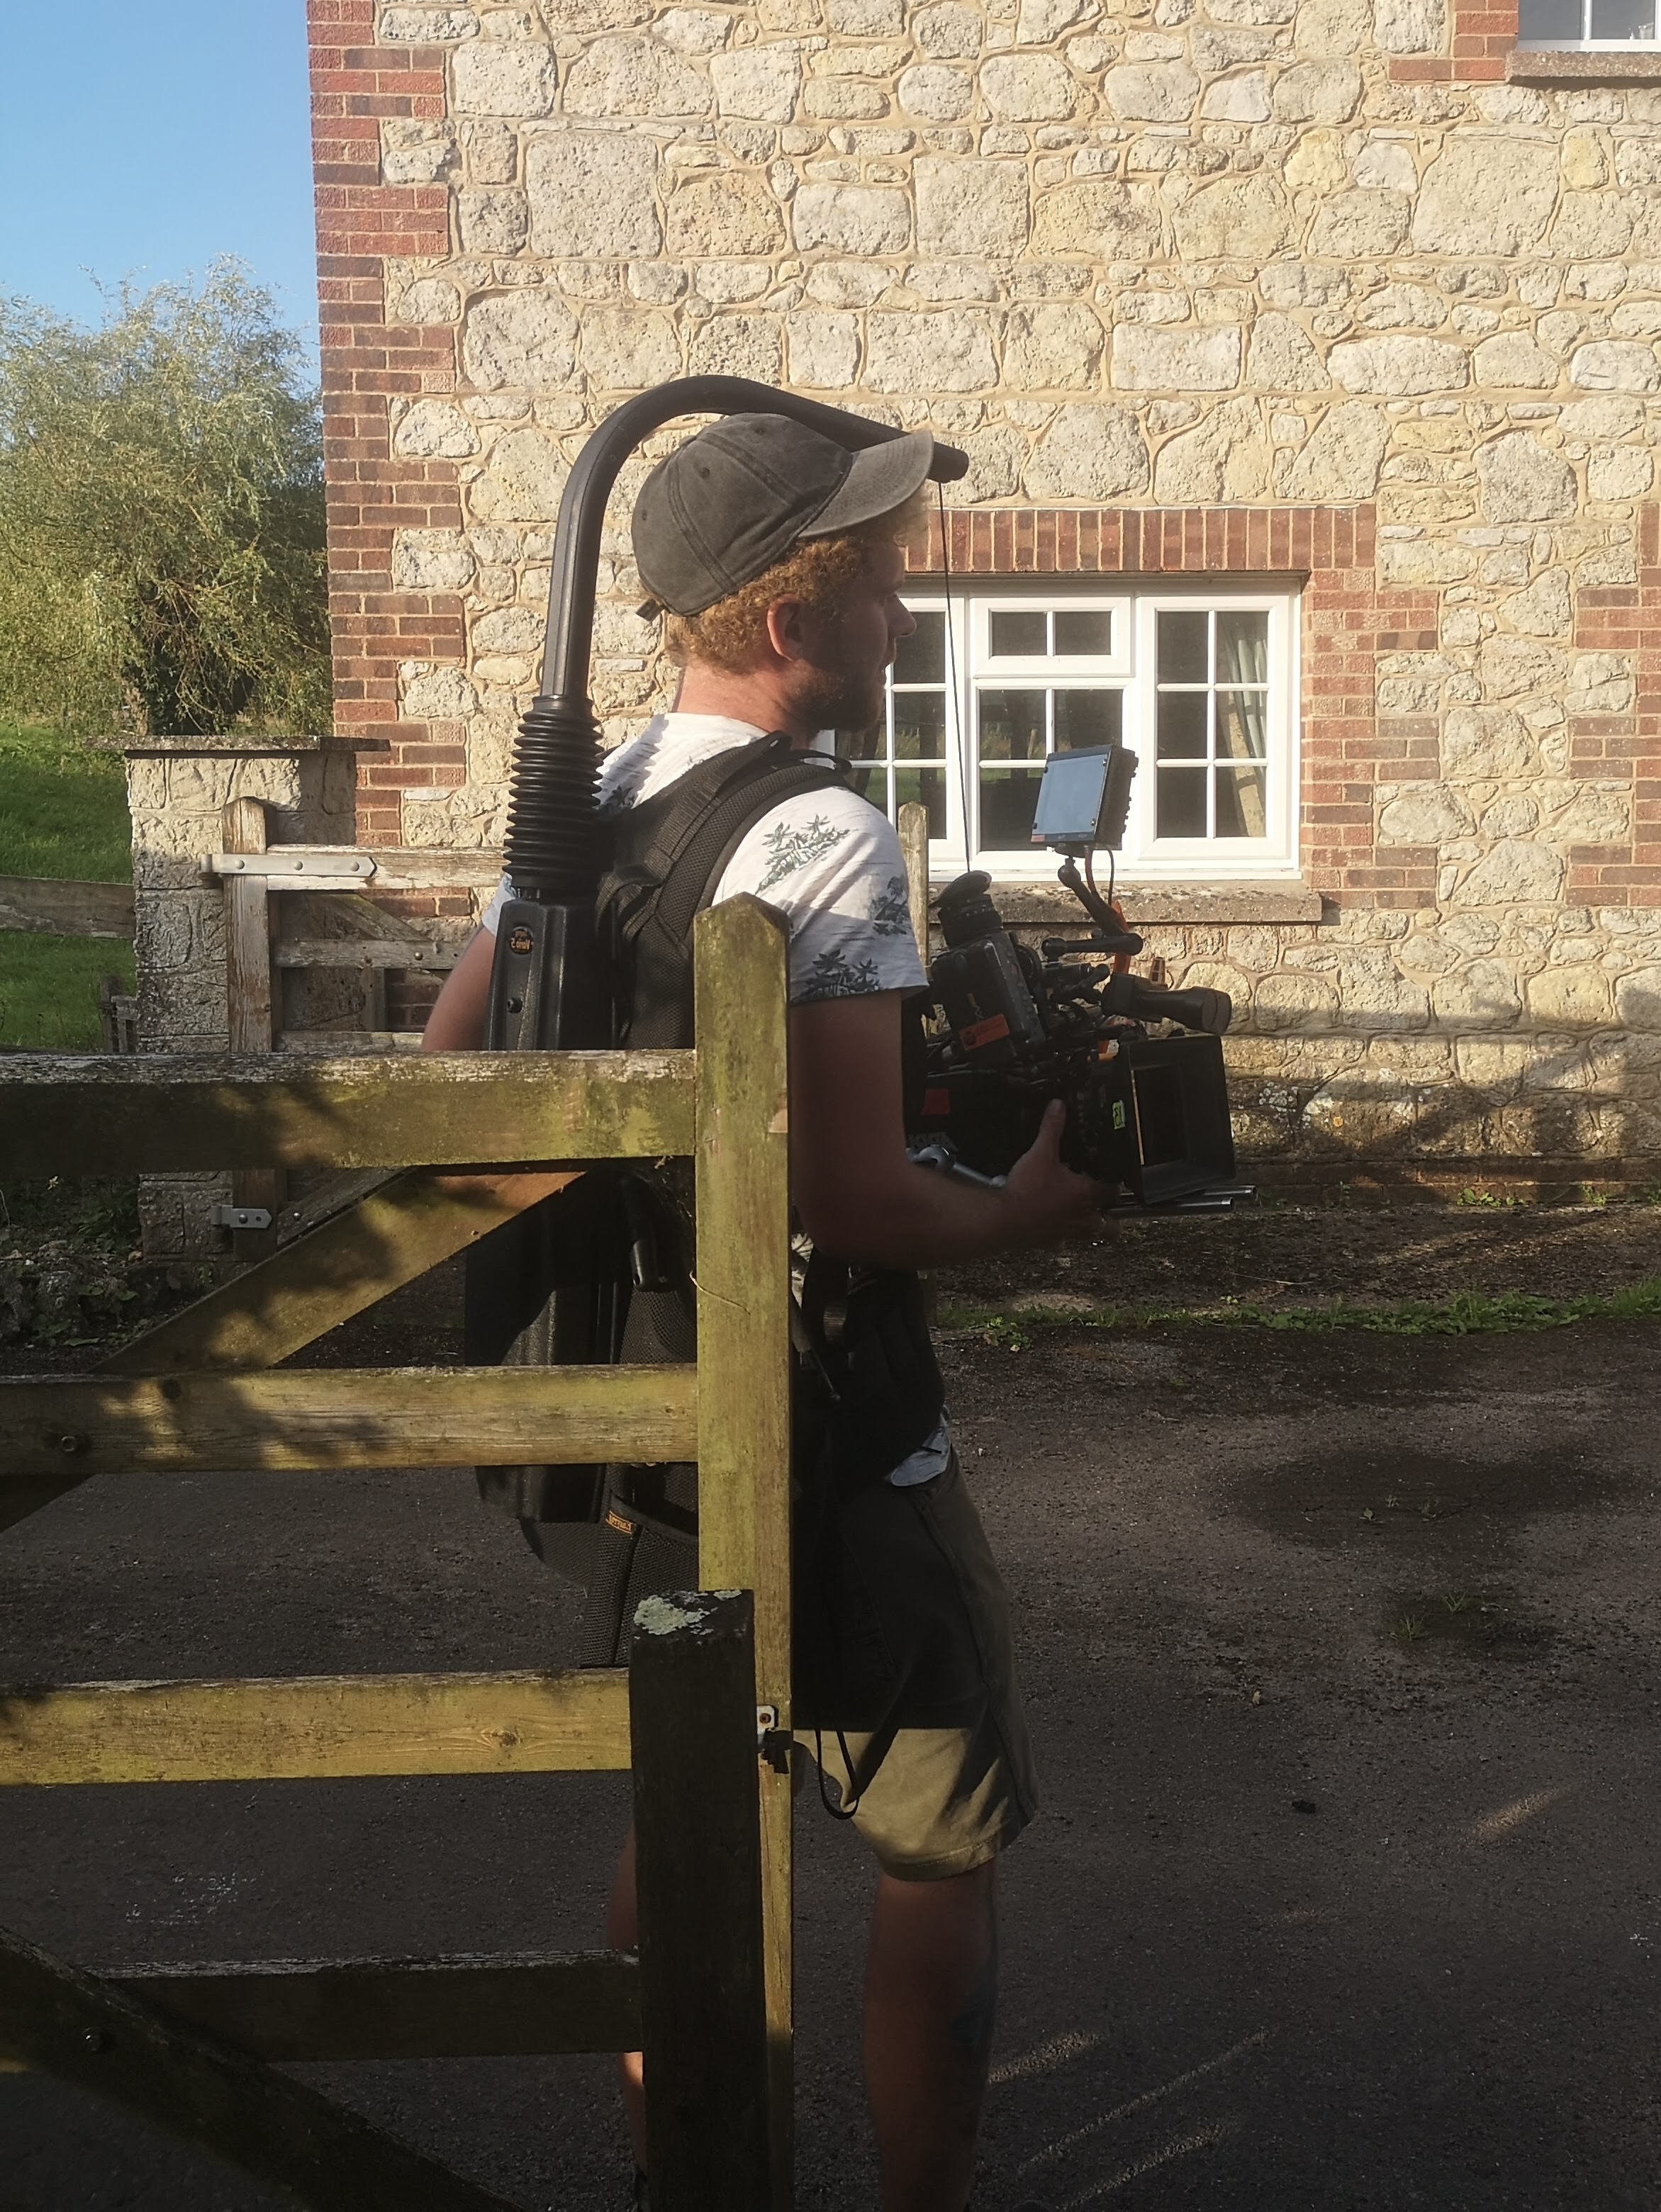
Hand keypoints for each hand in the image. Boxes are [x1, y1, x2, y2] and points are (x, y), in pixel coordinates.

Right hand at [999, 1100, 1109, 1248]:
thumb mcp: (1040, 1152)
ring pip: (1090, 1236)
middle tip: (1105, 1204)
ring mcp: (1067, 1233)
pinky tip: (1053, 1225)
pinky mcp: (1049, 1243)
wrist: (1002, 1219)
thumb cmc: (1026, 1190)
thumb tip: (1058, 1107)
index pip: (1114, 1190)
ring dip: (1090, 1227)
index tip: (1110, 1176)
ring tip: (1082, 1214)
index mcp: (1087, 1195)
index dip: (1114, 1182)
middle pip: (1112, 1225)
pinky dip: (1061, 1236)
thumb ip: (1052, 1128)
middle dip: (1112, 1217)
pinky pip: (1062, 1243)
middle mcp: (1082, 1218)